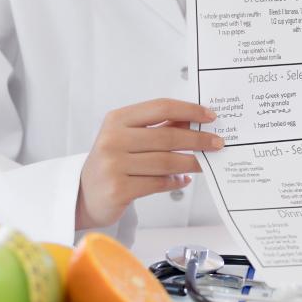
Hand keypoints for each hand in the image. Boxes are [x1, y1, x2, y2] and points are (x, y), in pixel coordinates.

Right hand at [76, 98, 222, 228]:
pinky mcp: (119, 189)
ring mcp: (114, 165)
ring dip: (191, 163)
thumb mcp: (128, 137)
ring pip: (166, 162)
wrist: (84, 194)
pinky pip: (158, 183)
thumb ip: (158, 128)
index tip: (210, 116)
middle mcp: (113, 139)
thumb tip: (195, 122)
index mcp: (117, 119)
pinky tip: (183, 180)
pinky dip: (175, 182)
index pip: (160, 107)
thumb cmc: (113, 161)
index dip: (189, 110)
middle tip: (217, 143)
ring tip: (205, 164)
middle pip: (167, 136)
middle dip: (198, 140)